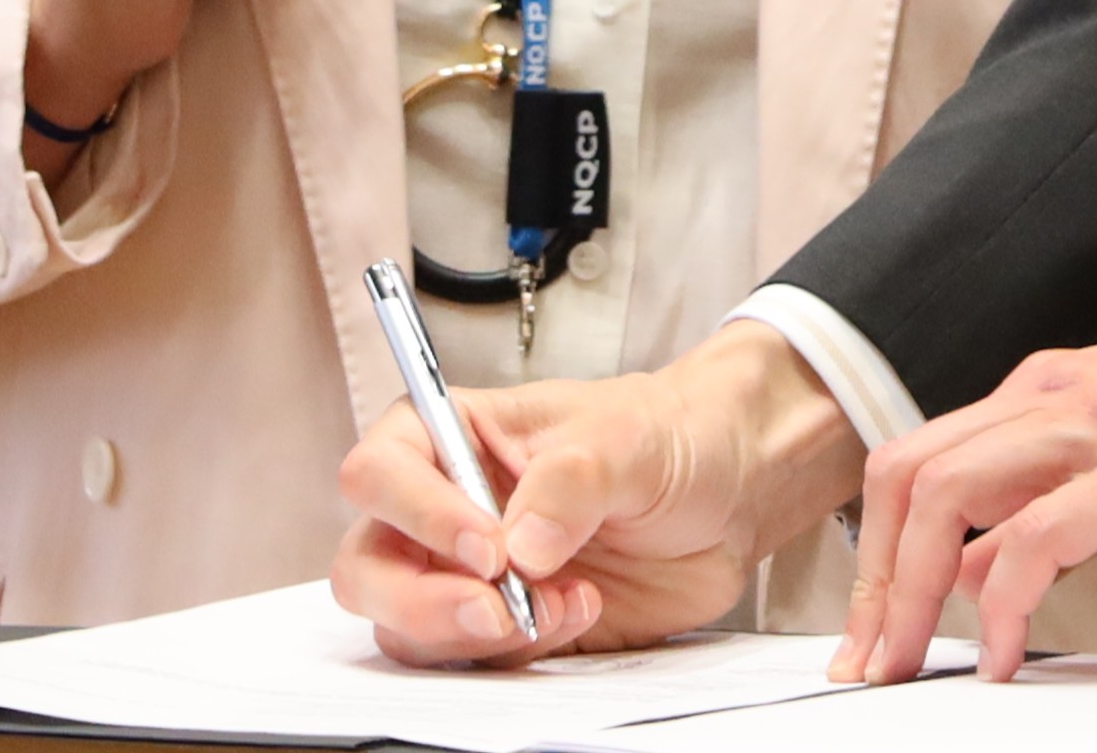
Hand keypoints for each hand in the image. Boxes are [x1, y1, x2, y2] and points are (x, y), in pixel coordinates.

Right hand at [336, 323, 857, 668]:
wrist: (729, 491)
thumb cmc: (668, 437)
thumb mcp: (627, 437)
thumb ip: (571, 481)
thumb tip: (521, 545)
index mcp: (453, 436)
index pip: (379, 474)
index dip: (417, 516)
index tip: (488, 546)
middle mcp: (444, 509)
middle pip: (368, 568)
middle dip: (422, 601)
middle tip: (497, 606)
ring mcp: (468, 576)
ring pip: (408, 628)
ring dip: (477, 635)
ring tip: (561, 602)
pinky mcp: (506, 627)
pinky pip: (474, 661)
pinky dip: (519, 653)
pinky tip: (580, 610)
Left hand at [837, 264, 1096, 681]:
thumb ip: (1069, 490)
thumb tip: (998, 554)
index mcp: (1056, 386)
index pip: (924, 456)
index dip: (881, 545)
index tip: (877, 622)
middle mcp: (1059, 393)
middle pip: (908, 475)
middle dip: (872, 579)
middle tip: (871, 662)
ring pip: (946, 498)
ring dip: (907, 594)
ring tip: (909, 667)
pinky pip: (1033, 540)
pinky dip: (995, 602)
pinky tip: (1000, 652)